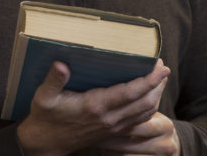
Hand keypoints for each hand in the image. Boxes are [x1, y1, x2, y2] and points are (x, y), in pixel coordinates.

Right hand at [16, 59, 170, 155]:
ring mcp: (113, 127)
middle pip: (144, 102)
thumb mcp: (44, 96)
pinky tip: (149, 96)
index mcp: (95, 106)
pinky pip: (139, 120)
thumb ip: (53, 80)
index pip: (130, 93)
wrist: (47, 142)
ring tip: (159, 78)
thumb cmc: (46, 117)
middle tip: (162, 67)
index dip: (148, 80)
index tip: (159, 66)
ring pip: (145, 112)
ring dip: (156, 95)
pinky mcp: (113, 132)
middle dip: (157, 84)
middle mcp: (109, 118)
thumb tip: (61, 64)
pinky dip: (149, 107)